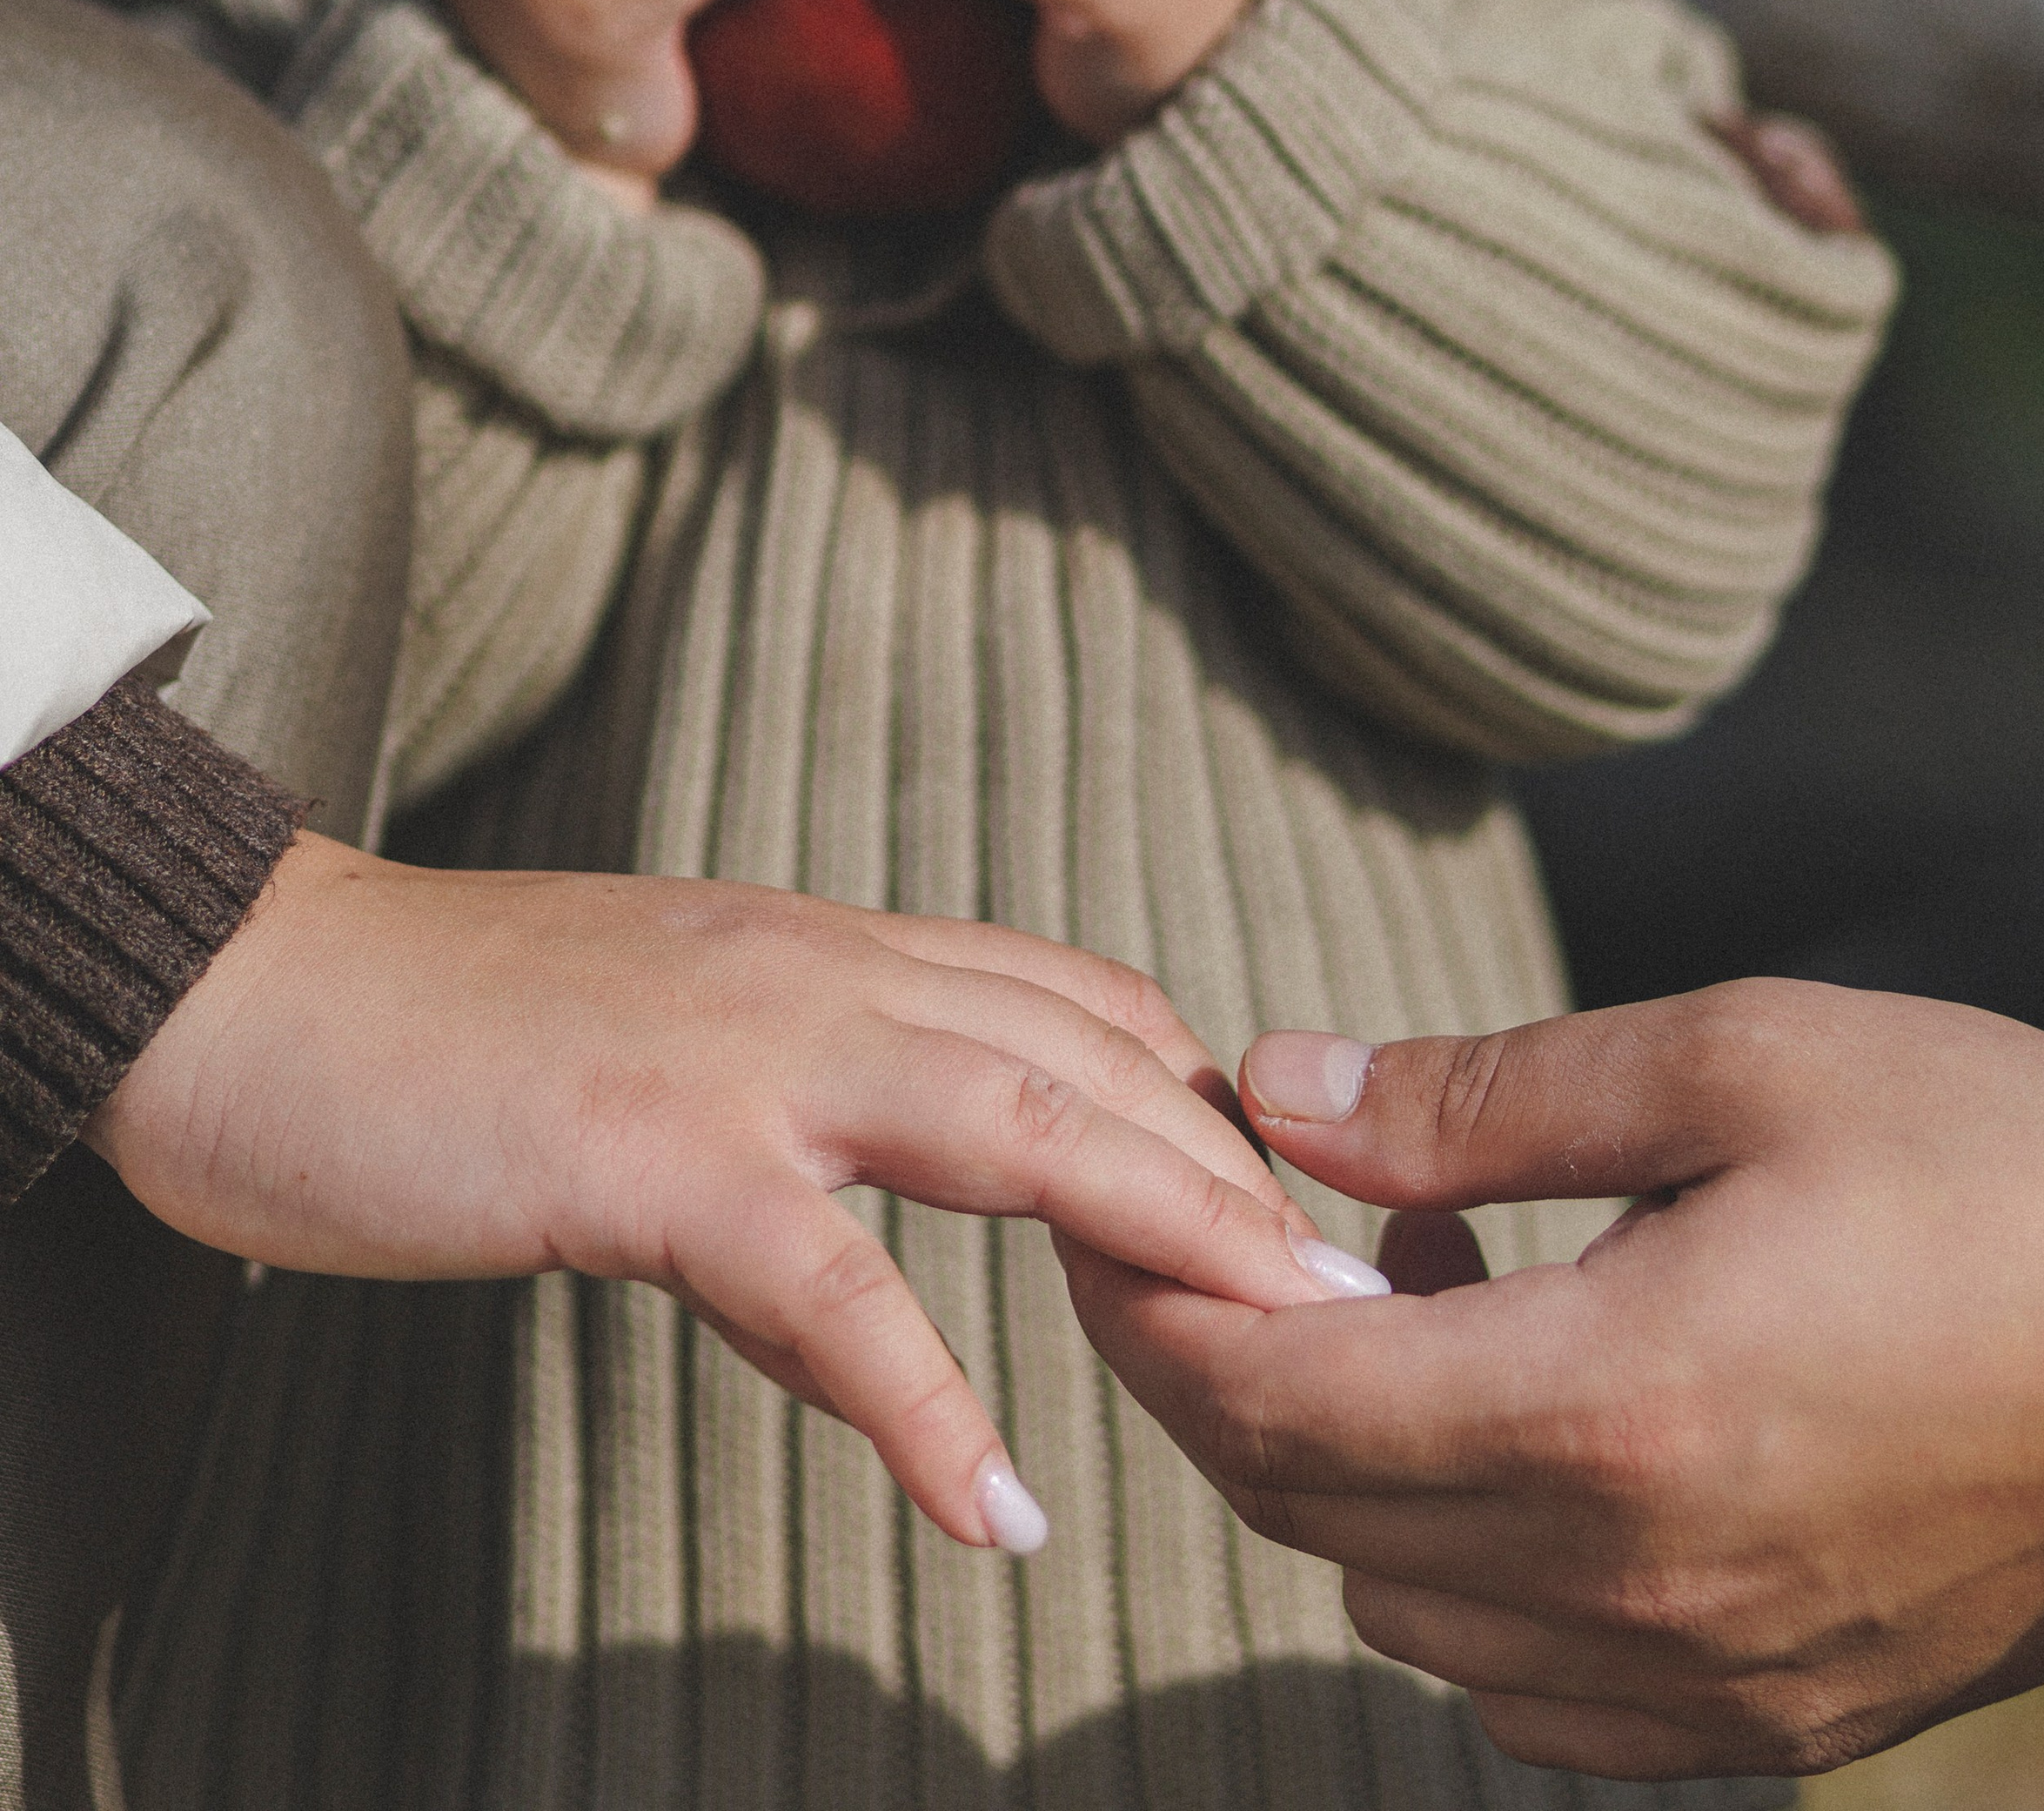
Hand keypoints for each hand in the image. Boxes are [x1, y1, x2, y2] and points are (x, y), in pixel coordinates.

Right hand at [84, 835, 1375, 1556]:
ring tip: (1287, 1365)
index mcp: (825, 949)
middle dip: (1246, 1174)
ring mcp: (738, 1054)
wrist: (255, 992)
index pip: (1072, 995)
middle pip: (1091, 1050)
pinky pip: (825, 1285)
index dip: (1203, 1095)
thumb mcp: (663, 1062)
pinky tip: (995, 1508)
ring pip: (1013, 1122)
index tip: (1302, 1206)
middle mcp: (815, 973)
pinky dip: (924, 1403)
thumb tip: (881, 1300)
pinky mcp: (642, 1154)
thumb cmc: (450, 1038)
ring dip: (1166, 1241)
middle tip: (1374, 1302)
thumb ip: (786, 1154)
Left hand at [1062, 983, 2043, 1776]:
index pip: (1273, 1405)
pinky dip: (1469, 1575)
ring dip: (1354, 1464)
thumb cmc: (2000, 1161)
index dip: (1152, 1308)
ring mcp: (1716, 1684)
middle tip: (1229, 1226)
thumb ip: (1483, 1093)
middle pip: (1316, 1517)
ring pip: (1412, 1613)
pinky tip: (1529, 1427)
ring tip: (1422, 1289)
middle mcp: (1642, 1586)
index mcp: (1613, 1408)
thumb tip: (1280, 1089)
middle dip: (1225, 1372)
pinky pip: (1536, 1692)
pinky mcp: (1784, 1723)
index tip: (1109, 1208)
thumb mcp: (1738, 1060)